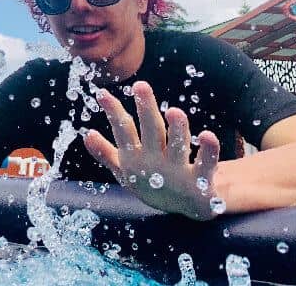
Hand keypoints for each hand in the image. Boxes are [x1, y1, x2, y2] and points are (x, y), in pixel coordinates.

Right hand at [83, 81, 220, 219]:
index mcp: (135, 159)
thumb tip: (87, 135)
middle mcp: (154, 164)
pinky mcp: (200, 182)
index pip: (123, 131)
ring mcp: (177, 173)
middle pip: (152, 132)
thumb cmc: (154, 182)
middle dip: (146, 109)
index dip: (113, 112)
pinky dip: (208, 151)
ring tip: (174, 111)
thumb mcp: (126, 171)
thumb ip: (106, 153)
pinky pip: (206, 164)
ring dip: (177, 130)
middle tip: (141, 86)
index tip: (103, 94)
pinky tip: (208, 135)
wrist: (187, 209)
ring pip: (178, 147)